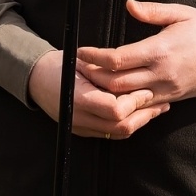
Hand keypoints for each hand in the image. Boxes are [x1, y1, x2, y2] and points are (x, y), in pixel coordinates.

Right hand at [26, 49, 167, 140]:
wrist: (36, 79)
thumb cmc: (60, 64)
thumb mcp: (80, 61)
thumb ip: (103, 71)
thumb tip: (132, 74)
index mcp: (79, 99)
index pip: (116, 110)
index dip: (134, 101)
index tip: (146, 89)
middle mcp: (80, 119)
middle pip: (121, 126)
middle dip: (144, 114)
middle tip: (159, 100)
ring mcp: (81, 128)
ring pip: (119, 133)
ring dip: (140, 121)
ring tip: (156, 107)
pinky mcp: (84, 131)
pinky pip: (111, 134)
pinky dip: (128, 124)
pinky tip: (140, 113)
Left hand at [75, 0, 195, 106]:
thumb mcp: (180, 13)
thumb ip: (152, 11)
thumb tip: (129, 5)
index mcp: (159, 50)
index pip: (118, 59)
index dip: (95, 57)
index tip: (81, 51)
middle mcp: (160, 73)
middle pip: (117, 83)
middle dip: (93, 77)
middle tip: (78, 69)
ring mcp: (166, 89)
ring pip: (127, 98)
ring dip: (106, 92)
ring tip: (89, 82)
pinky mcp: (171, 97)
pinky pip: (142, 105)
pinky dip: (125, 101)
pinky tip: (112, 94)